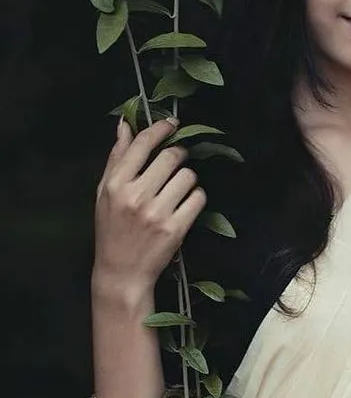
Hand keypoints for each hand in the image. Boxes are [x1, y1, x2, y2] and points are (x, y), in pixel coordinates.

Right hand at [93, 117, 206, 295]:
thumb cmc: (111, 230)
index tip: (171, 124)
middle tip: (177, 161)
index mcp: (116, 184)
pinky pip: (198, 198)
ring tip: (178, 188)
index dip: (160, 129)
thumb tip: (124, 125)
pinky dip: (196, 198)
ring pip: (188, 176)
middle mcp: (136, 196)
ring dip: (187, 179)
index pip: (142, 145)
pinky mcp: (176, 229)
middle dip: (178, 155)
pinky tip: (186, 204)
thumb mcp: (104, 193)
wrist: (121, 273)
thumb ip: (116, 159)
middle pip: (171, 157)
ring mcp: (157, 213)